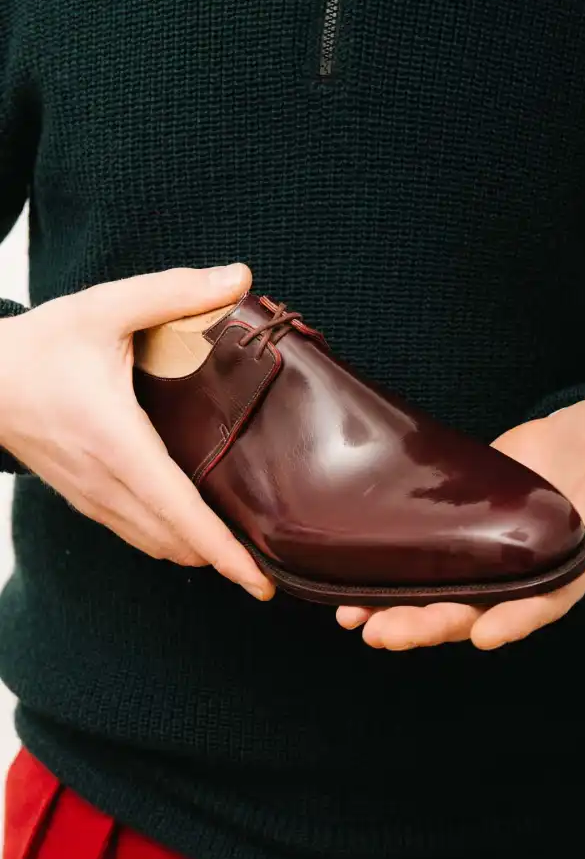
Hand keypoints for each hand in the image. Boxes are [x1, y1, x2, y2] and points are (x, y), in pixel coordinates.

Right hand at [0, 265, 273, 599]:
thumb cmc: (39, 346)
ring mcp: (93, 498)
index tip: (259, 581)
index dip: (224, 552)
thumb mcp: (104, 308)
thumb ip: (174, 292)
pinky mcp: (85, 499)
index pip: (180, 510)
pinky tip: (196, 533)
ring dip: (199, 554)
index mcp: (117, 441)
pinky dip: (172, 542)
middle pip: (176, 542)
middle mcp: (106, 482)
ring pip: (156, 546)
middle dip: (225, 563)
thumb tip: (240, 277)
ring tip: (244, 555)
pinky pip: (136, 534)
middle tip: (271, 567)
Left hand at [337, 397, 584, 649]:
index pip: (550, 597)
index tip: (488, 634)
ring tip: (359, 625)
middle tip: (388, 635)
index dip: (522, 617)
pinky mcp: (460, 541)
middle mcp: (528, 573)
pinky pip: (425, 572)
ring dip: (402, 615)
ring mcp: (491, 560)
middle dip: (434, 624)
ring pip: (444, 601)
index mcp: (576, 560)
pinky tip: (352, 599)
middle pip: (481, 611)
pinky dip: (390, 587)